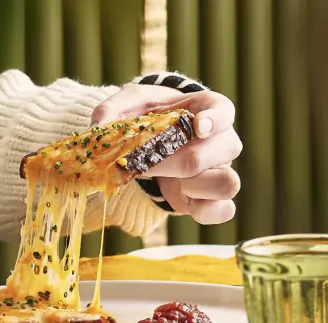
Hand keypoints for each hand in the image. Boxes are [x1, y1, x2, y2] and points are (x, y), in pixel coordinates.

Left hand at [91, 84, 241, 223]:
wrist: (151, 145)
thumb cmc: (147, 119)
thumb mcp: (128, 106)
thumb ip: (112, 110)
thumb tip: (99, 127)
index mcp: (207, 110)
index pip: (225, 110)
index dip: (215, 120)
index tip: (197, 126)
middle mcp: (222, 140)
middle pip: (224, 149)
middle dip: (181, 159)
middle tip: (148, 162)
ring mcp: (220, 170)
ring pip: (227, 182)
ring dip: (194, 185)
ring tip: (168, 181)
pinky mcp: (212, 198)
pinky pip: (224, 211)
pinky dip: (204, 211)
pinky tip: (180, 199)